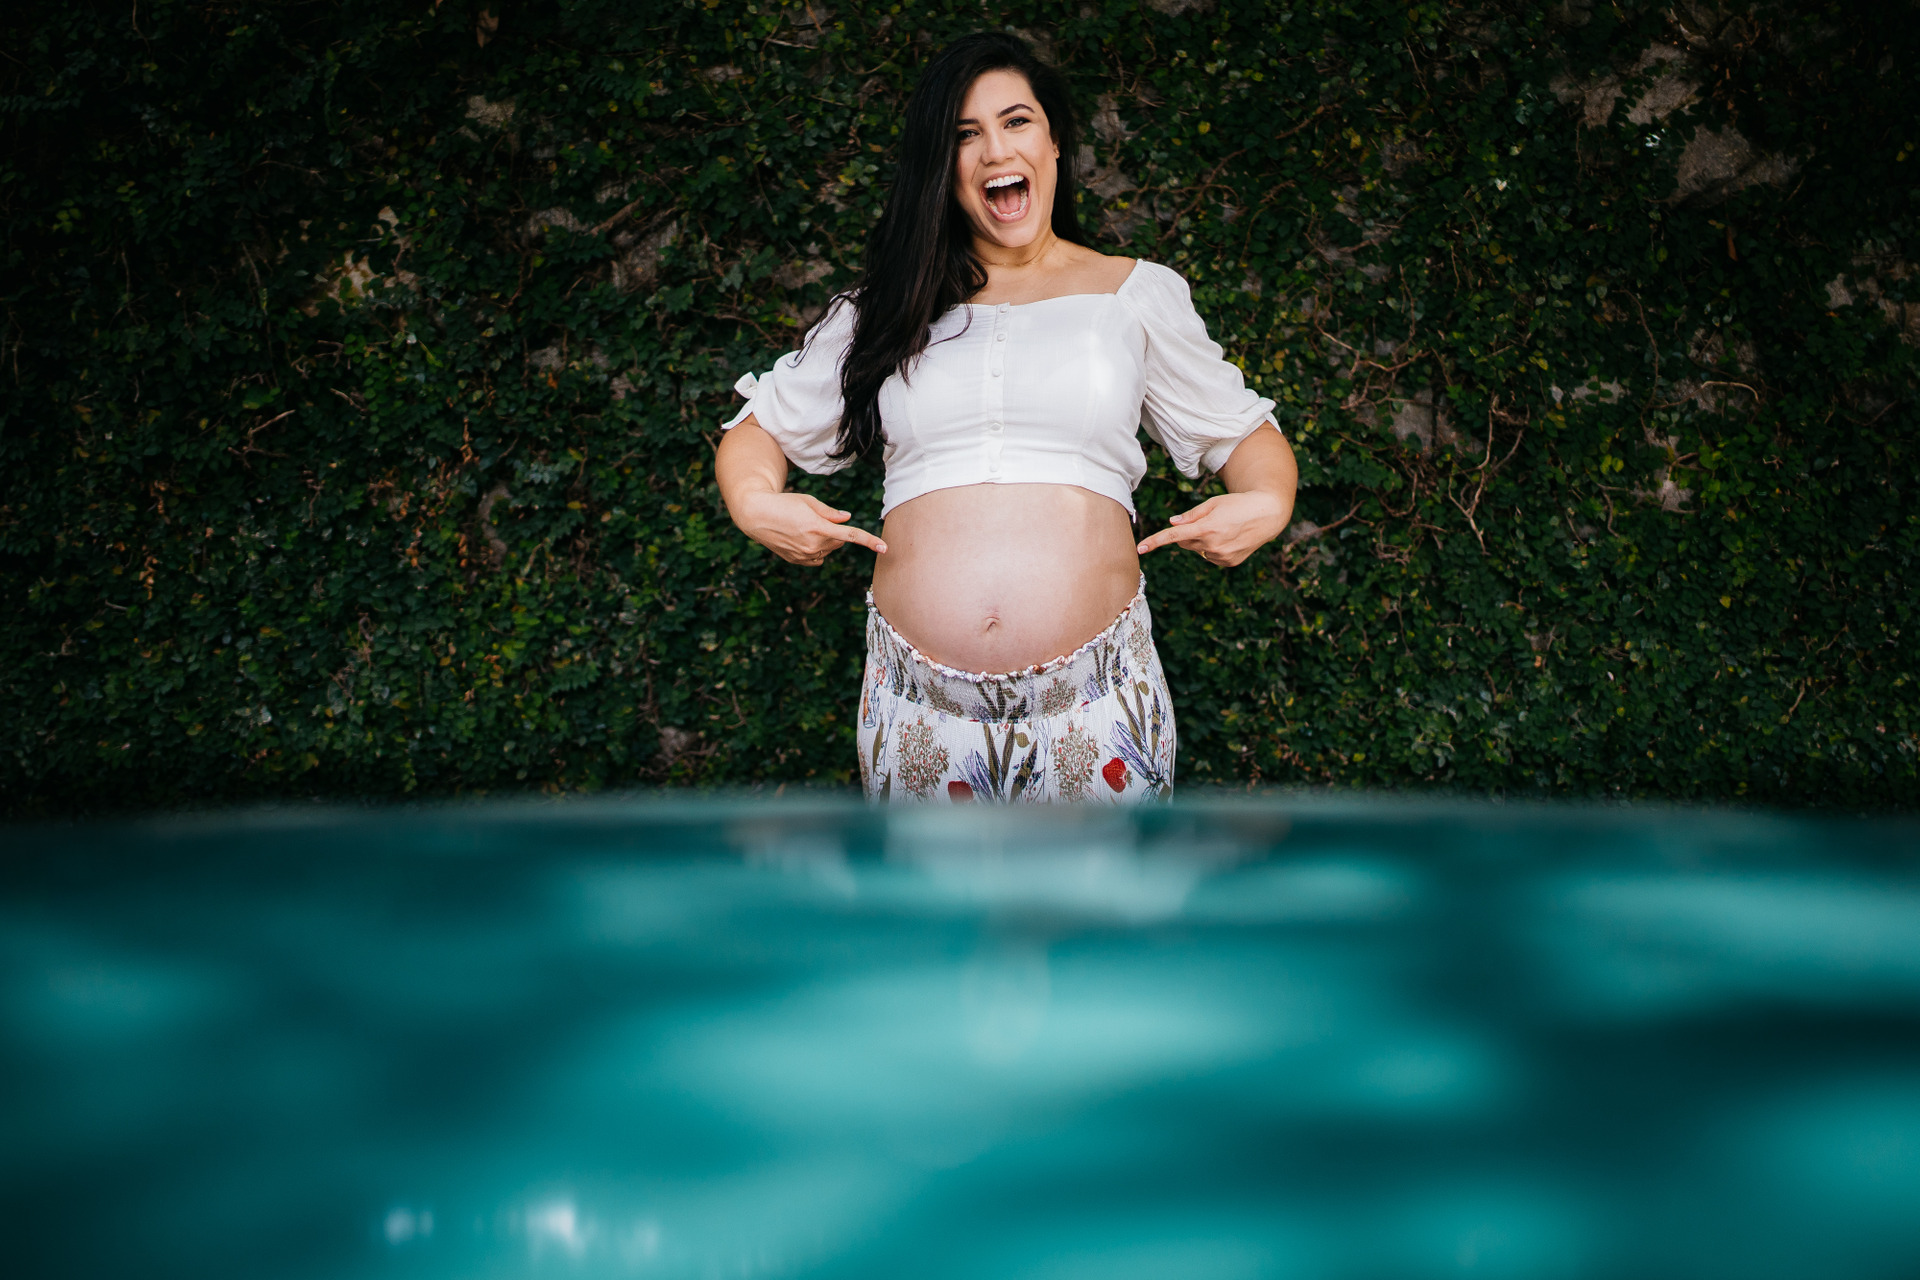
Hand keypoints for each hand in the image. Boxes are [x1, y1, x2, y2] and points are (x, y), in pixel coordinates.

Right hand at [731, 489, 885, 565]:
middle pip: (839, 542)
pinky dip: (816, 551)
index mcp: (818, 528)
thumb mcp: (808, 501)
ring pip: (828, 551)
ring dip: (825, 541)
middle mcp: (812, 545)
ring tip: (803, 528)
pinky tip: (800, 539)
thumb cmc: (783, 503)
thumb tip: (847, 519)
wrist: (755, 514)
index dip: (869, 541)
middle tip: (816, 520)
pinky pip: (817, 559)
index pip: (850, 536)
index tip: (884, 547)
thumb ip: (830, 513)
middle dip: (835, 532)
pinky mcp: (796, 561)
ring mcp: (803, 555)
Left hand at [1136, 490, 1290, 566]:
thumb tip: (1172, 523)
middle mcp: (1212, 545)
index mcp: (1206, 528)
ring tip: (1223, 528)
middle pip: (1185, 542)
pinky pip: (1210, 556)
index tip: (1140, 548)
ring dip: (1202, 541)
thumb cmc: (1238, 504)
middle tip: (1206, 521)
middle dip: (1188, 533)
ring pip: (1198, 550)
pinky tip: (1229, 538)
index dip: (1155, 541)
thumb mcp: (1213, 503)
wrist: (1268, 515)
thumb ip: (1191, 515)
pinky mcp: (1229, 562)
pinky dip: (1213, 549)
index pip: (1174, 536)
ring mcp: (1221, 556)